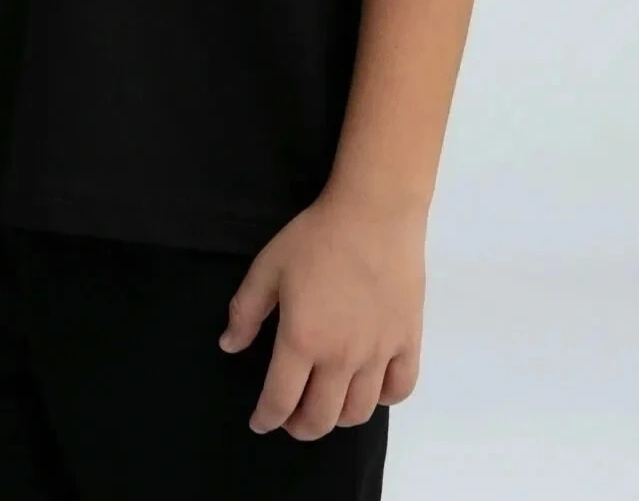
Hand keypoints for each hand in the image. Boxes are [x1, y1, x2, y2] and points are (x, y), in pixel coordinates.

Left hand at [218, 187, 425, 437]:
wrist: (374, 212)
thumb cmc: (317, 236)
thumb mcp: (269, 266)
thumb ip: (245, 310)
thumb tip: (229, 346)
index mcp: (302, 340)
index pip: (280, 400)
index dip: (266, 418)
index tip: (260, 422)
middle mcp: (341, 357)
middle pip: (321, 419)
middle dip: (300, 427)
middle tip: (292, 416)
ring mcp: (379, 353)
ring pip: (359, 412)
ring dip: (338, 418)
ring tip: (328, 403)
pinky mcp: (408, 340)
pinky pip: (400, 390)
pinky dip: (384, 399)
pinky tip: (371, 386)